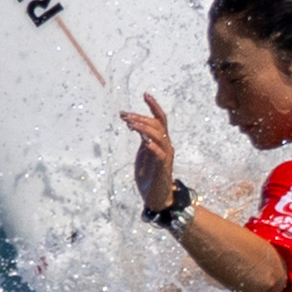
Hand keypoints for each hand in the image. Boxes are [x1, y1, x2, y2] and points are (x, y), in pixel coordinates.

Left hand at [123, 94, 177, 211]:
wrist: (156, 197)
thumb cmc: (149, 176)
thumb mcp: (143, 154)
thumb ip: (142, 140)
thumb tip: (134, 125)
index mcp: (161, 141)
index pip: (160, 119)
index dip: (154, 106)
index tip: (144, 94)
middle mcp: (166, 146)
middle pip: (157, 125)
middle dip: (140, 118)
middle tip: (124, 116)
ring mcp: (166, 157)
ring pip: (159, 136)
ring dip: (144, 129)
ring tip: (130, 125)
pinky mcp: (163, 169)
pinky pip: (160, 155)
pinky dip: (153, 148)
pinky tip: (145, 143)